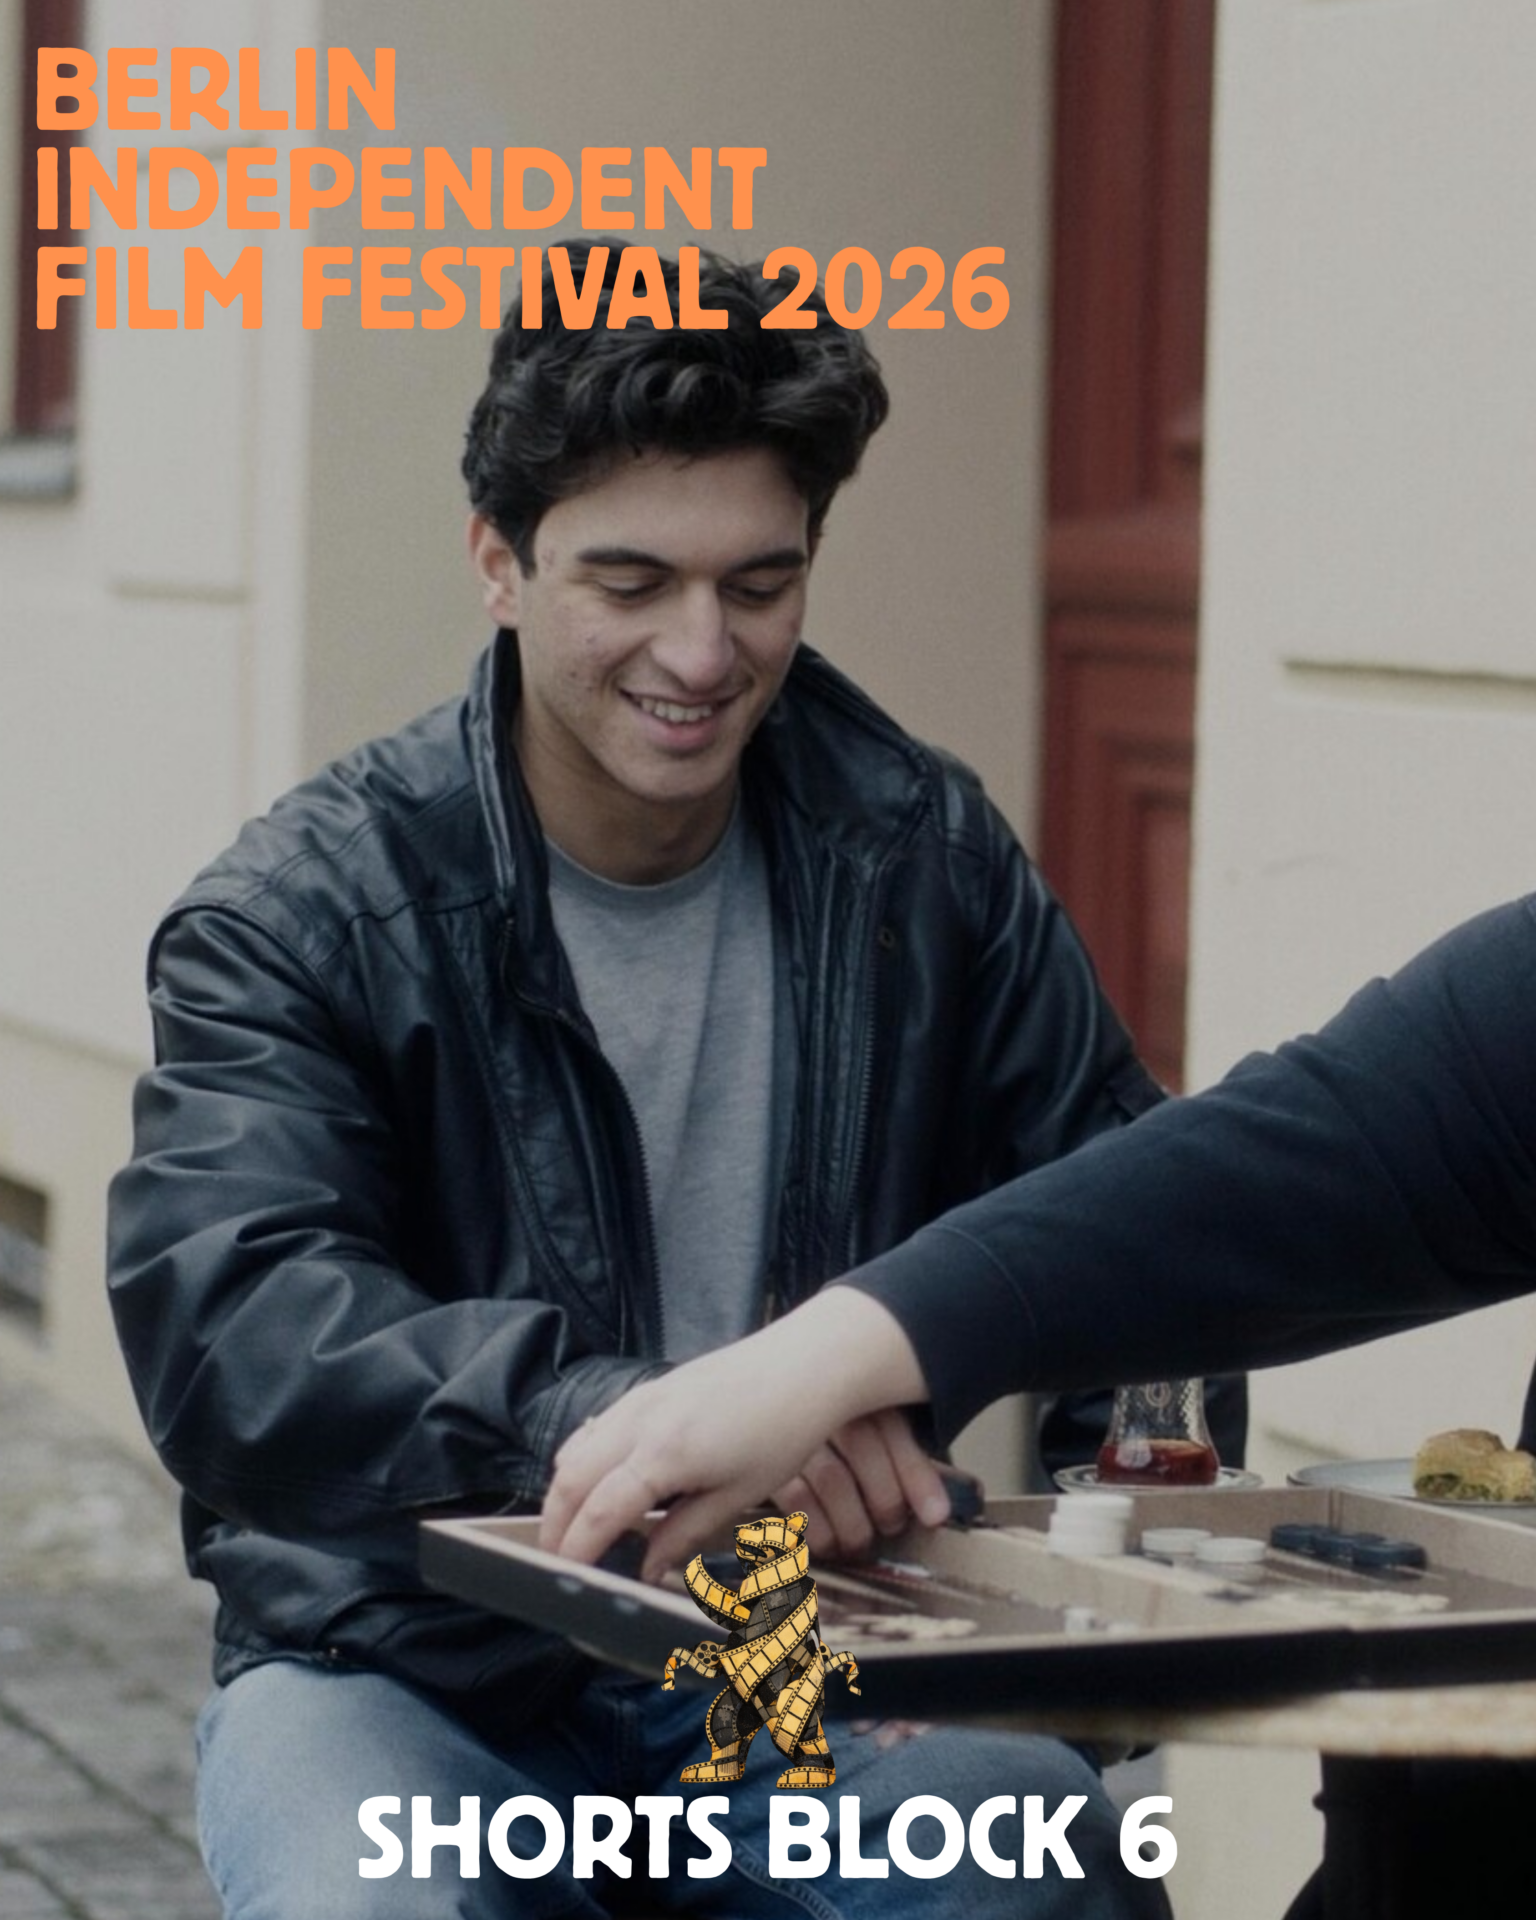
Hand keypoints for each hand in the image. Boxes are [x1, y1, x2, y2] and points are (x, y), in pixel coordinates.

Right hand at [539, 1287, 930, 1576]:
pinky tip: (595, 1481)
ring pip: (577, 1449)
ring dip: (564, 1491)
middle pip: (571, 1478)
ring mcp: (640, 1399)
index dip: (576, 1549)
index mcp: (663, 1454)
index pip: (599, 1510)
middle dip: (554, 1523)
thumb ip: (684, 1533)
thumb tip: (646, 1570)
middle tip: (556, 1563)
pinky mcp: (649, 1388)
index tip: (566, 1580)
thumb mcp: (738, 1494)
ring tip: (570, 1530)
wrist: (803, 1364)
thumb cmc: (782, 1430)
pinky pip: (596, 1427)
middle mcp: (639, 1421)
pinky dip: (581, 1459)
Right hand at [773, 1409, 949, 1559]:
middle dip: (886, 1499)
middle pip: (863, 1447)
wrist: (759, 1409)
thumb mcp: (864, 1429)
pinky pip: (795, 1498)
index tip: (935, 1516)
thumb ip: (898, 1458)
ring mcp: (788, 1426)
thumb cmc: (825, 1434)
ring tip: (859, 1543)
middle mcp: (820, 1399)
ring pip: (832, 1478)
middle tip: (891, 1527)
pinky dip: (817, 1529)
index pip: (892, 1428)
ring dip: (853, 1523)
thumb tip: (937, 1511)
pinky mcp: (761, 1458)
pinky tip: (825, 1543)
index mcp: (853, 1389)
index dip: (917, 1475)